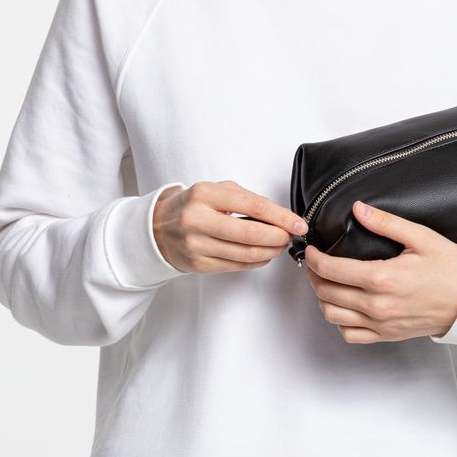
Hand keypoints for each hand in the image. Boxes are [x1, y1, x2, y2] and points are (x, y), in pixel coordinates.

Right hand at [153, 181, 307, 273]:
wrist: (158, 227)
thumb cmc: (193, 205)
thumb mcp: (216, 190)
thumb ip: (246, 199)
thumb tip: (279, 215)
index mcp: (205, 195)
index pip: (253, 207)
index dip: (281, 217)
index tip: (298, 223)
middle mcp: (198, 220)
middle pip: (251, 235)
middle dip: (278, 237)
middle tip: (291, 235)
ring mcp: (197, 245)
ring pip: (245, 254)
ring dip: (271, 251)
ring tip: (280, 244)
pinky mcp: (199, 265)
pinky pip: (236, 266)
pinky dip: (257, 261)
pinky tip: (264, 254)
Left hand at [304, 199, 456, 342]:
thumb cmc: (449, 267)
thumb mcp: (420, 236)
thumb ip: (386, 223)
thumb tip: (358, 209)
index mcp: (383, 278)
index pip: (332, 269)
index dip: (314, 258)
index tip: (311, 249)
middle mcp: (378, 305)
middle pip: (326, 292)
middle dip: (313, 275)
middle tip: (314, 262)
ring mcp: (381, 324)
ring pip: (332, 315)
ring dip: (322, 297)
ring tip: (325, 281)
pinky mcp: (386, 335)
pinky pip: (350, 334)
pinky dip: (339, 320)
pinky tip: (343, 305)